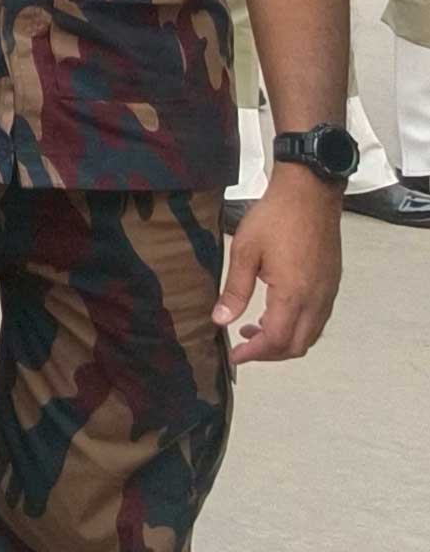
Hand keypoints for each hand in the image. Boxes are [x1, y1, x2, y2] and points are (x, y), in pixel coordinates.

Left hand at [217, 168, 343, 363]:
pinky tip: (275, 313)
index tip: (235, 356)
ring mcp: (328, 293)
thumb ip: (234, 289)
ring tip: (254, 328)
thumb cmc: (274, 218)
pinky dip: (297, 326)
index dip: (255, 354)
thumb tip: (220, 320)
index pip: (277, 340)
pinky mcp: (331, 284)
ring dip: (284, 340)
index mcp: (293, 294)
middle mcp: (317, 300)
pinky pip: (317, 319)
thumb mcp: (244, 251)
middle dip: (270, 353)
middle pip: (298, 345)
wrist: (310, 194)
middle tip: (243, 346)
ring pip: (311, 334)